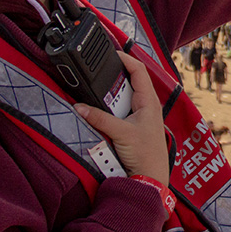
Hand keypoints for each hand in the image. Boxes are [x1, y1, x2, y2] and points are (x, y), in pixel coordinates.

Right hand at [76, 52, 169, 184]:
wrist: (151, 179)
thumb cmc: (146, 155)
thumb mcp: (120, 133)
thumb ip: (99, 118)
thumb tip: (80, 106)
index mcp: (149, 101)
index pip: (139, 70)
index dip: (126, 58)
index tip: (111, 52)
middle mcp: (147, 106)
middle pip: (129, 82)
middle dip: (113, 79)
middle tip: (99, 76)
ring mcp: (141, 117)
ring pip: (123, 98)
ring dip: (110, 97)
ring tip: (98, 96)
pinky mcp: (134, 127)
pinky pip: (120, 112)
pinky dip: (110, 110)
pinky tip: (101, 113)